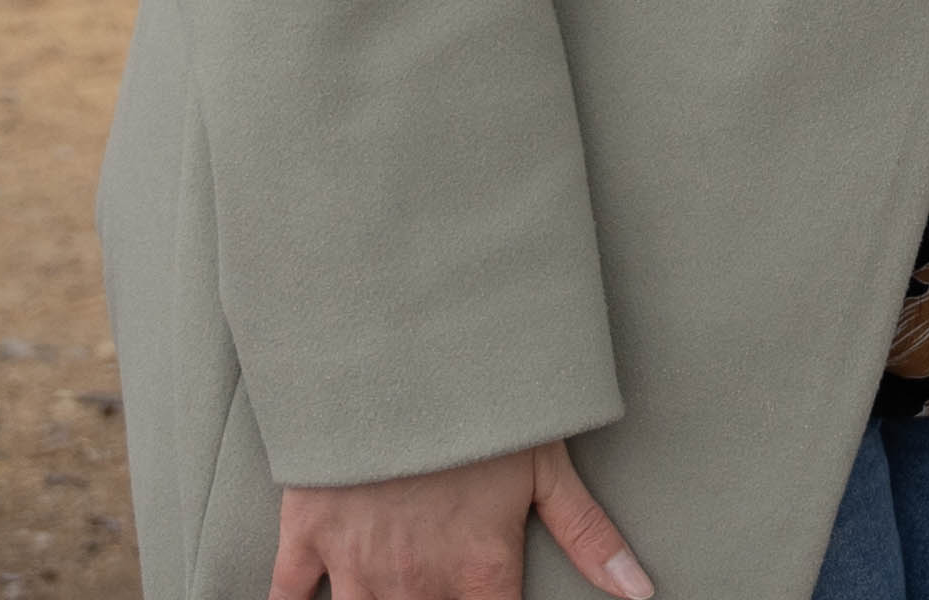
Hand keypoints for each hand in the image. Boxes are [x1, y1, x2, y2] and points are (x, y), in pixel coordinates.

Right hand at [269, 439, 650, 599]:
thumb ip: (590, 536)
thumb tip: (642, 591)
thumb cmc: (482, 401)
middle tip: (436, 588)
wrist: (394, 352)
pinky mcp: (308, 536)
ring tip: (393, 595)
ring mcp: (357, 564)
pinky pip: (286, 598)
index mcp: (480, 570)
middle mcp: (418, 581)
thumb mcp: (547, 464)